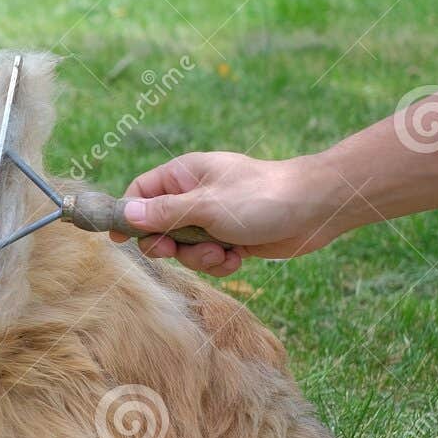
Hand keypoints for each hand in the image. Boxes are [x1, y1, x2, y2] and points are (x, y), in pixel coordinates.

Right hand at [111, 151, 347, 274]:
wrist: (317, 208)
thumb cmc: (261, 197)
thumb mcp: (206, 205)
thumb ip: (164, 212)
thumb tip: (125, 213)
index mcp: (184, 175)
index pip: (140, 193)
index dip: (128, 215)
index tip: (121, 239)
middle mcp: (195, 195)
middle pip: (158, 226)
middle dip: (169, 245)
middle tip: (177, 250)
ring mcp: (213, 217)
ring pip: (185, 247)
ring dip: (199, 257)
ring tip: (223, 252)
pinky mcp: (231, 238)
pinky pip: (209, 257)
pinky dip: (220, 262)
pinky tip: (238, 257)